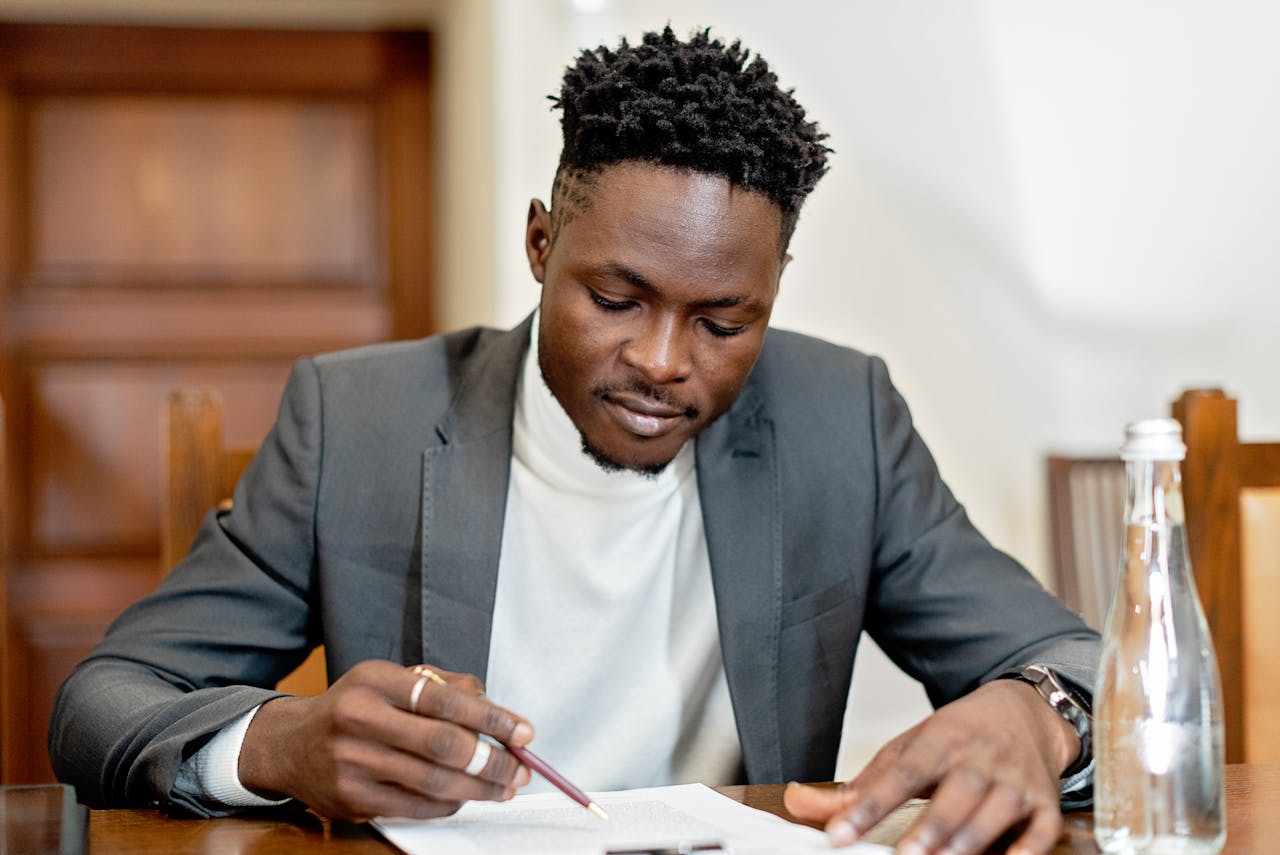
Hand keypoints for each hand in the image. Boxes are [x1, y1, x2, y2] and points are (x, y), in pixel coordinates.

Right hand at [238, 660, 533, 820]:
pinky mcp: (351, 798)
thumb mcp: (392, 680)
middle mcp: (360, 719)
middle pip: (442, 745)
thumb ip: (444, 685)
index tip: (523, 731)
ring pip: (432, 782)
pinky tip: (466, 796)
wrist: (291, 744)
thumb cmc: (354, 707)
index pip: (445, 699)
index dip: (491, 718)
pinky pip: (415, 807)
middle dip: (491, 760)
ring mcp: (353, 762)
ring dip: (478, 788)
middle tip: (520, 767)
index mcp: (375, 681)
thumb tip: (495, 708)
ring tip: (504, 786)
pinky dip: (449, 804)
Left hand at [784, 679, 1078, 854]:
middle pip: (956, 792)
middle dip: (932, 827)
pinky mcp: (1045, 803)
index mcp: (939, 740)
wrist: (1023, 713)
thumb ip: (856, 787)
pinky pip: (1042, 830)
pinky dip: (1029, 849)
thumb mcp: (904, 751)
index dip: (870, 805)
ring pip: (996, 811)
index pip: (900, 774)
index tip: (840, 834)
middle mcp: (979, 758)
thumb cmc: (955, 738)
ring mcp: (1015, 781)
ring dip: (970, 839)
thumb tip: (795, 802)